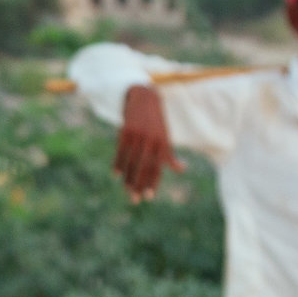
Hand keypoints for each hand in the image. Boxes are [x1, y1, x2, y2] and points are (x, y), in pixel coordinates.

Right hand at [112, 83, 183, 201]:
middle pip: (145, 167)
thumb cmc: (156, 121)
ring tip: (126, 191)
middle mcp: (152, 140)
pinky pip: (121, 151)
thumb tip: (182, 170)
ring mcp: (138, 135)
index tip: (149, 197)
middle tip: (135, 200)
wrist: (144, 97)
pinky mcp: (126, 131)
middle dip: (140, 184)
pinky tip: (115, 174)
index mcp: (163, 143)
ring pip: (132, 161)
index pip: (158, 167)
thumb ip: (170, 154)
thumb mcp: (165, 136)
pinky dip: (118, 163)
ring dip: (128, 178)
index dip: (153, 182)